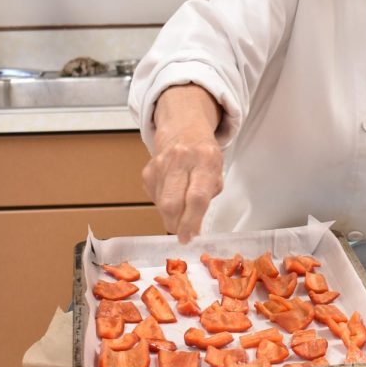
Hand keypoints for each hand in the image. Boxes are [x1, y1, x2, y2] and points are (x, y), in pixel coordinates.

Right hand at [142, 127, 223, 242]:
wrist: (184, 129)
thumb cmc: (205, 156)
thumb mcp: (217, 172)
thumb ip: (207, 197)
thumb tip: (193, 227)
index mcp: (205, 160)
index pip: (197, 197)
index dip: (192, 222)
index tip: (190, 237)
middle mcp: (182, 160)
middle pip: (172, 202)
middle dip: (177, 224)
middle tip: (183, 233)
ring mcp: (161, 164)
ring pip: (161, 203)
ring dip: (171, 215)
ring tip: (181, 209)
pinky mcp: (148, 170)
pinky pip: (154, 197)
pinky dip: (163, 204)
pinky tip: (173, 195)